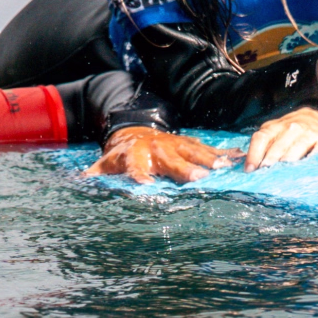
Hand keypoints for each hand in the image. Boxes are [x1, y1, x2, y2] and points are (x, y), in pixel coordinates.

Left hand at [86, 126, 237, 183]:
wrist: (135, 131)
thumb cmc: (121, 156)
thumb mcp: (105, 164)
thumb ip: (95, 175)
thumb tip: (79, 182)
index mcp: (135, 154)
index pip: (135, 165)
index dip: (139, 174)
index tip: (146, 186)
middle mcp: (157, 148)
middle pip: (170, 159)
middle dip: (184, 168)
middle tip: (198, 178)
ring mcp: (175, 144)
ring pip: (193, 151)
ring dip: (209, 160)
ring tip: (225, 168)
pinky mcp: (188, 143)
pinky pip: (206, 148)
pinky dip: (222, 153)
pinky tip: (238, 158)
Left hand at [244, 106, 317, 170]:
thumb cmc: (295, 129)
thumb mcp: (278, 132)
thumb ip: (265, 145)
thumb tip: (250, 165)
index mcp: (275, 127)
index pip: (260, 138)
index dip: (253, 154)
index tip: (249, 169)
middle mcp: (290, 127)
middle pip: (275, 147)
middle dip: (268, 163)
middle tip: (264, 175)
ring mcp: (307, 132)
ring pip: (293, 153)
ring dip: (285, 166)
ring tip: (282, 176)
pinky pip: (312, 154)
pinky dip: (305, 162)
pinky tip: (302, 170)